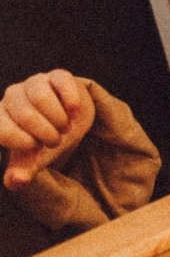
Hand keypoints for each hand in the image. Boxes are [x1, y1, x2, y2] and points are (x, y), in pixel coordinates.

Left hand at [1, 70, 95, 189]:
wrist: (67, 120)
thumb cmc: (42, 141)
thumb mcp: (31, 160)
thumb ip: (20, 173)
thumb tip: (17, 181)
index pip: (1, 129)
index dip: (20, 141)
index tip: (36, 148)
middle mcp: (11, 97)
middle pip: (25, 115)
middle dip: (45, 133)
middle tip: (55, 142)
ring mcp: (34, 83)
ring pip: (41, 98)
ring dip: (58, 118)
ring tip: (65, 128)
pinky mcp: (57, 75)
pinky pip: (62, 82)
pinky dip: (71, 101)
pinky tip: (75, 113)